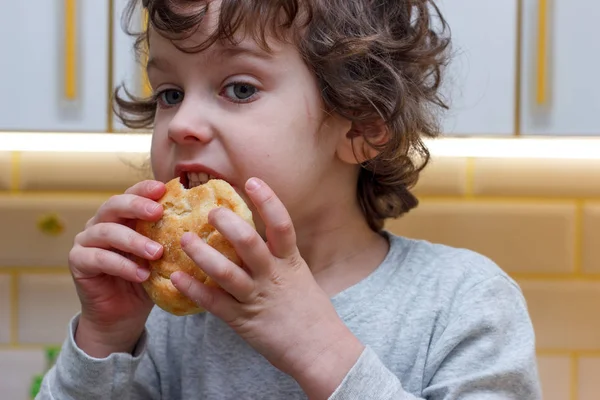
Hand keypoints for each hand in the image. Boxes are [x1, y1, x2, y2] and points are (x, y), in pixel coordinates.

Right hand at [69, 180, 165, 357]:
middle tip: (158, 212)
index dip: (145, 189)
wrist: (123, 315)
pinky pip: (99, 258)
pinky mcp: (78, 262)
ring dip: (133, 241)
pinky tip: (142, 275)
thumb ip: (170, 238)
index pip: (131, 194)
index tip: (163, 188)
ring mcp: (86, 241)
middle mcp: (101, 223)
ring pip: (107, 232)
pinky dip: (122, 266)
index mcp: (121, 216)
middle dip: (137, 206)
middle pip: (113, 205)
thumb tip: (202, 223)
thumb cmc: (147, 280)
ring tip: (156, 253)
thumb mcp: (161, 256)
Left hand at [171, 178, 364, 397]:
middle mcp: (273, 276)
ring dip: (202, 254)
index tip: (251, 181)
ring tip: (184, 239)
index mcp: (290, 262)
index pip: (281, 225)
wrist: (320, 350)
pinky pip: (214, 303)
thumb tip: (258, 237)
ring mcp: (257, 298)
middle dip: (227, 224)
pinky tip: (176, 278)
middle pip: (248, 243)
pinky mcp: (243, 321)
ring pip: (226, 272)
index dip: (267, 200)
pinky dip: (194, 289)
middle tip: (209, 212)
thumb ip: (279, 258)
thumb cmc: (310, 312)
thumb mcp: (300, 277)